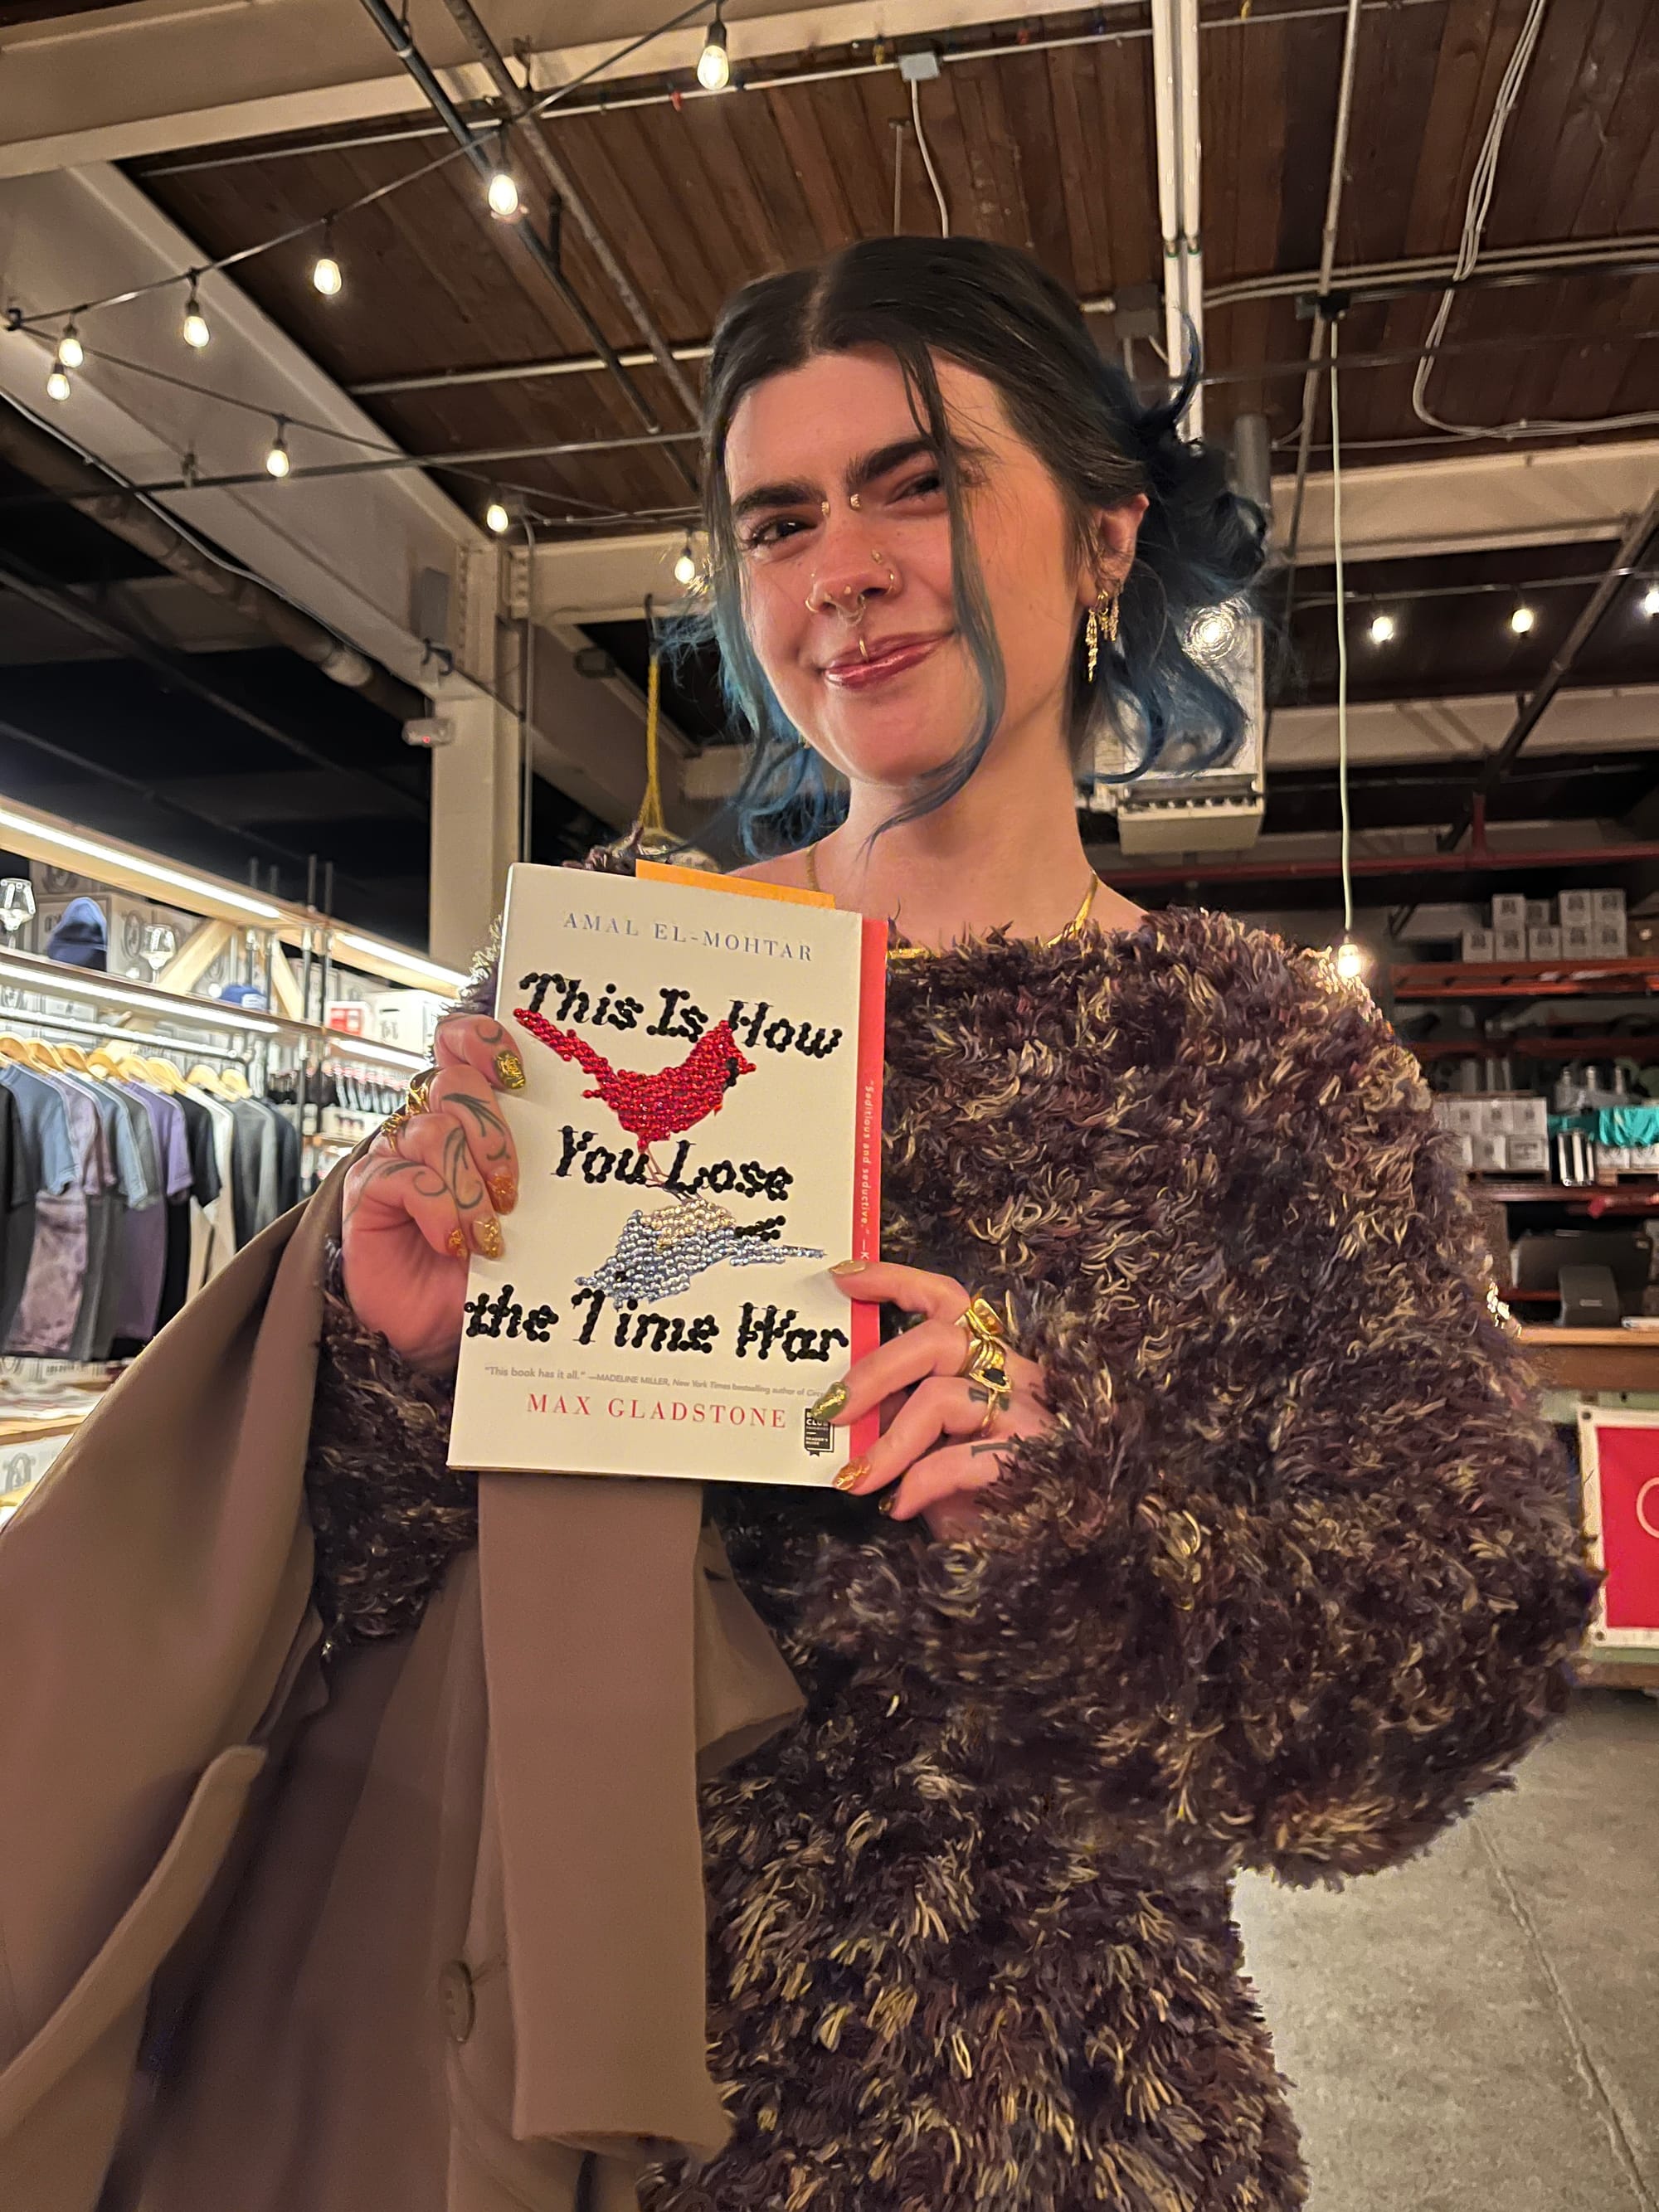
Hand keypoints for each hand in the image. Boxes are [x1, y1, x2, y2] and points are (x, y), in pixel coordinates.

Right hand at [341, 1014, 523, 1371]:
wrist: (445, 1328)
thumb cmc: (488, 1267)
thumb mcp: (526, 1214)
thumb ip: (537, 1168)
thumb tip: (583, 1142)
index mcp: (468, 1117)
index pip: (463, 1046)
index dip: (485, 1044)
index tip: (518, 1073)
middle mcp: (428, 1126)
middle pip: (454, 1083)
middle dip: (493, 1134)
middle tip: (511, 1190)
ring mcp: (395, 1155)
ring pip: (433, 1130)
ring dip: (469, 1184)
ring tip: (486, 1232)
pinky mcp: (368, 1191)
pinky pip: (403, 1174)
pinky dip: (438, 1208)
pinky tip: (454, 1242)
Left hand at [822, 1260, 1054, 1540]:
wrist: (1038, 1557)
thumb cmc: (982, 1500)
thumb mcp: (930, 1448)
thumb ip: (899, 1414)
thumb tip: (843, 1400)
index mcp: (993, 1362)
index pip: (949, 1301)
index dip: (896, 1281)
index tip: (843, 1279)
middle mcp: (1015, 1378)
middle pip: (937, 1341)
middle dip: (874, 1371)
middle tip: (830, 1409)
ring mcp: (1027, 1418)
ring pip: (942, 1397)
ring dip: (888, 1443)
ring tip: (856, 1479)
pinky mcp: (1031, 1461)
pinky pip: (960, 1458)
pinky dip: (919, 1482)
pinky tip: (898, 1506)